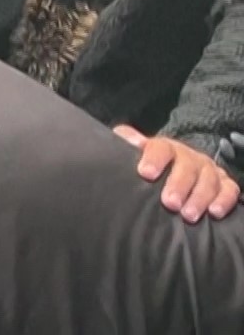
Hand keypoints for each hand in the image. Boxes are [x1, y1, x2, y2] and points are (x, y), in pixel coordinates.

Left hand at [115, 126, 240, 222]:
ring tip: (188, 215)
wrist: (173, 168)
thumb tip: (128, 142)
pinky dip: (224, 200)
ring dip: (199, 198)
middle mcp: (189, 157)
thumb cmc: (150, 165)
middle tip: (170, 202)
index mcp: (166, 148)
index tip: (145, 173)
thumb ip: (127, 142)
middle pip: (187, 166)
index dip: (154, 159)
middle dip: (179, 184)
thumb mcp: (133, 153)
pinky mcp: (224, 183)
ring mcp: (208, 170)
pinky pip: (229, 189)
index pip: (161, 148)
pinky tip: (214, 212)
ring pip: (209, 180)